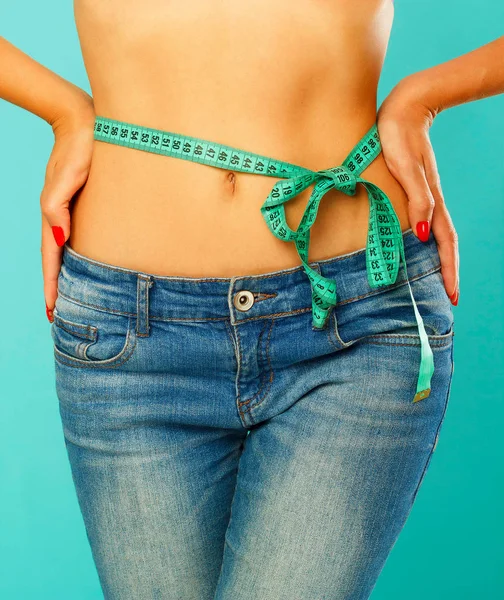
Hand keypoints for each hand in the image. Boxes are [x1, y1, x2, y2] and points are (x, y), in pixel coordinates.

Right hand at [41, 95, 94, 321]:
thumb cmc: (79, 149)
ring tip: (73, 297)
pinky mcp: (84, 204)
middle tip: (61, 316)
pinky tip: (85, 263)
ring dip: (68, 275)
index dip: (52, 286)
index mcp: (55, 216)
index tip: (52, 312)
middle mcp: (62, 217)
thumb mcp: (66, 178)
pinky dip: (78, 256)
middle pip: (58, 261)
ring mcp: (72, 211)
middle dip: (58, 288)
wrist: (85, 122)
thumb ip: (57, 208)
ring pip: (69, 252)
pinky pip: (79, 238)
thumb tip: (59, 239)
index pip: (52, 259)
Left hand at [377, 77, 458, 305]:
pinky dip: (427, 239)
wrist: (404, 106)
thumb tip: (421, 235)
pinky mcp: (416, 187)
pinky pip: (426, 220)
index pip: (444, 242)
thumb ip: (417, 198)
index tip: (452, 295)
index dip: (448, 269)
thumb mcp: (405, 166)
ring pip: (436, 233)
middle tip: (449, 297)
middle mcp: (431, 200)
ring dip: (439, 258)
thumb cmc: (399, 134)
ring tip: (438, 279)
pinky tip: (420, 245)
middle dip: (448, 270)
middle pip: (444, 242)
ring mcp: (425, 194)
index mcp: (431, 199)